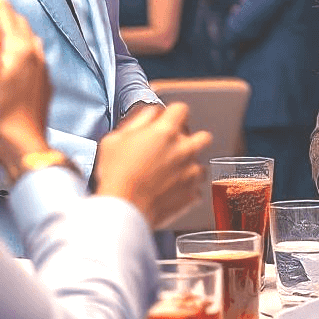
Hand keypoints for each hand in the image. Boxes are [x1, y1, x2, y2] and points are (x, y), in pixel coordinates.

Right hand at [95, 102, 209, 228]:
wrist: (123, 209)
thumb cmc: (116, 175)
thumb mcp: (114, 139)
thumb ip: (138, 121)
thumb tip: (152, 114)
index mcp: (165, 132)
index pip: (182, 109)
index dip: (173, 115)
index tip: (167, 122)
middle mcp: (184, 149)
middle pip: (203, 136)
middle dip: (192, 140)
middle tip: (175, 149)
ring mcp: (191, 172)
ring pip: (202, 164)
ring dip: (190, 167)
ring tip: (172, 174)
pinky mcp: (192, 194)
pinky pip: (196, 189)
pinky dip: (187, 190)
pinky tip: (171, 192)